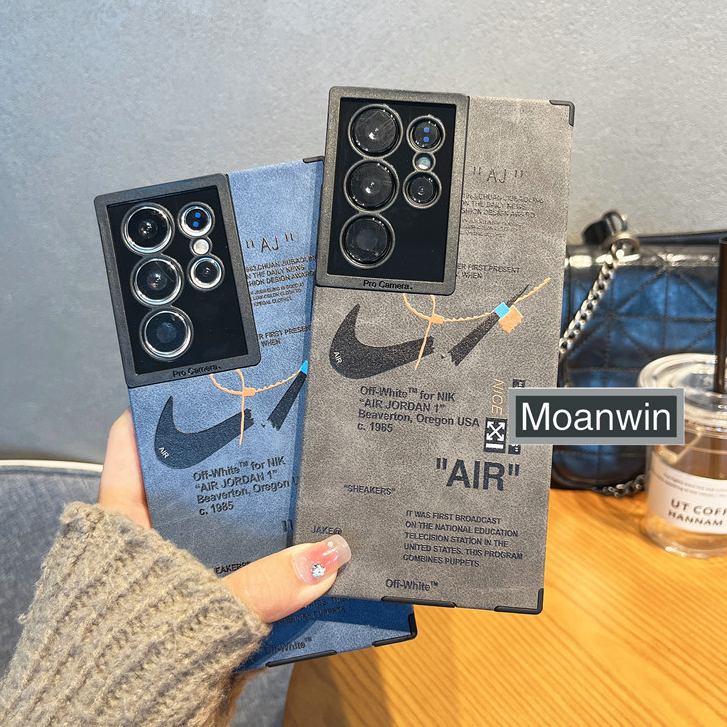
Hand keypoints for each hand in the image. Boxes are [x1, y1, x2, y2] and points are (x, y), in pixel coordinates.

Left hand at [99, 409, 349, 622]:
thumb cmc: (121, 659)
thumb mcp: (196, 609)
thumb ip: (265, 585)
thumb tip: (330, 555)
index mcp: (123, 522)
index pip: (136, 445)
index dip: (166, 409)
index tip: (211, 384)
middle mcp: (152, 542)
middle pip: (197, 484)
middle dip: (240, 463)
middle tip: (285, 434)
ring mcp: (180, 575)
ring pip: (230, 534)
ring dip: (269, 523)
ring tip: (312, 487)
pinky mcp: (206, 610)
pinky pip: (250, 581)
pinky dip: (280, 573)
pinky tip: (315, 559)